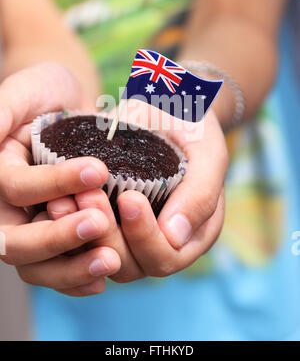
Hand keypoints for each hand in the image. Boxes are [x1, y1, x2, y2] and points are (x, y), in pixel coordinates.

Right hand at [0, 62, 120, 294]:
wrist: (70, 104)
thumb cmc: (43, 92)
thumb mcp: (20, 93)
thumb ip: (0, 114)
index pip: (14, 189)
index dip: (52, 184)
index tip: (98, 169)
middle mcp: (9, 207)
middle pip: (16, 242)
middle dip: (56, 237)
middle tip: (98, 223)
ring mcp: (33, 223)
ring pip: (36, 265)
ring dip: (71, 267)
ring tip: (110, 261)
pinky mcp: (58, 232)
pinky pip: (59, 267)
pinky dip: (78, 277)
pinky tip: (103, 278)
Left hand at [48, 102, 227, 281]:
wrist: (168, 109)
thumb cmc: (194, 130)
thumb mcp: (208, 154)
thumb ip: (200, 195)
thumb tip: (174, 236)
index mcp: (192, 234)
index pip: (166, 256)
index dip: (145, 237)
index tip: (129, 198)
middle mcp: (160, 241)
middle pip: (130, 264)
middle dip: (107, 234)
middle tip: (88, 196)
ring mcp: (130, 233)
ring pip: (100, 255)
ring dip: (80, 233)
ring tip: (63, 200)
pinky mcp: (106, 218)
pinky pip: (83, 236)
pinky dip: (68, 223)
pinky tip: (55, 198)